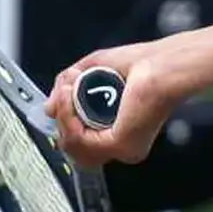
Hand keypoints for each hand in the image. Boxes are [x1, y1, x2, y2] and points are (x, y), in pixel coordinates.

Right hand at [50, 38, 194, 168]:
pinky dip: (67, 117)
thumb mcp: (92, 70)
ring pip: (72, 144)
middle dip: (61, 118)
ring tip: (66, 91)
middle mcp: (122, 146)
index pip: (81, 143)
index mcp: (121, 133)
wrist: (164, 64)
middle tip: (63, 92)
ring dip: (62, 116)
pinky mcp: (119, 144)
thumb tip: (49, 107)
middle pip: (73, 147)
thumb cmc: (143, 63)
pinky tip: (69, 98)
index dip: (65, 122)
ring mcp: (121, 148)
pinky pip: (78, 139)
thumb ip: (67, 89)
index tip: (60, 100)